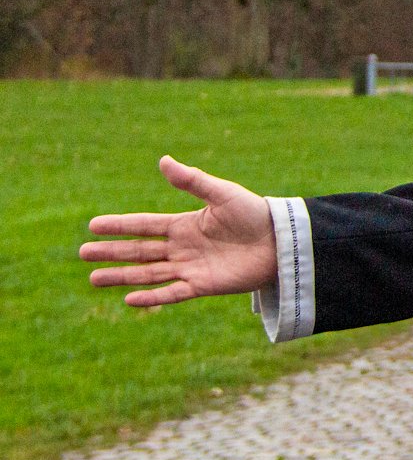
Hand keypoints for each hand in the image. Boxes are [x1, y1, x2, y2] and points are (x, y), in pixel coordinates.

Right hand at [80, 156, 276, 306]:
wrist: (282, 241)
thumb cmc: (255, 214)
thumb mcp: (222, 193)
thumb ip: (192, 181)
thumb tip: (163, 160)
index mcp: (185, 224)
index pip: (144, 225)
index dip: (119, 225)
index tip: (92, 225)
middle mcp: (183, 247)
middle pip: (140, 251)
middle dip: (112, 253)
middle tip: (82, 253)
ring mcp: (191, 267)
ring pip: (149, 273)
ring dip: (122, 277)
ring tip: (93, 279)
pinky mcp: (204, 285)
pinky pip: (173, 292)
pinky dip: (152, 296)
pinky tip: (129, 299)